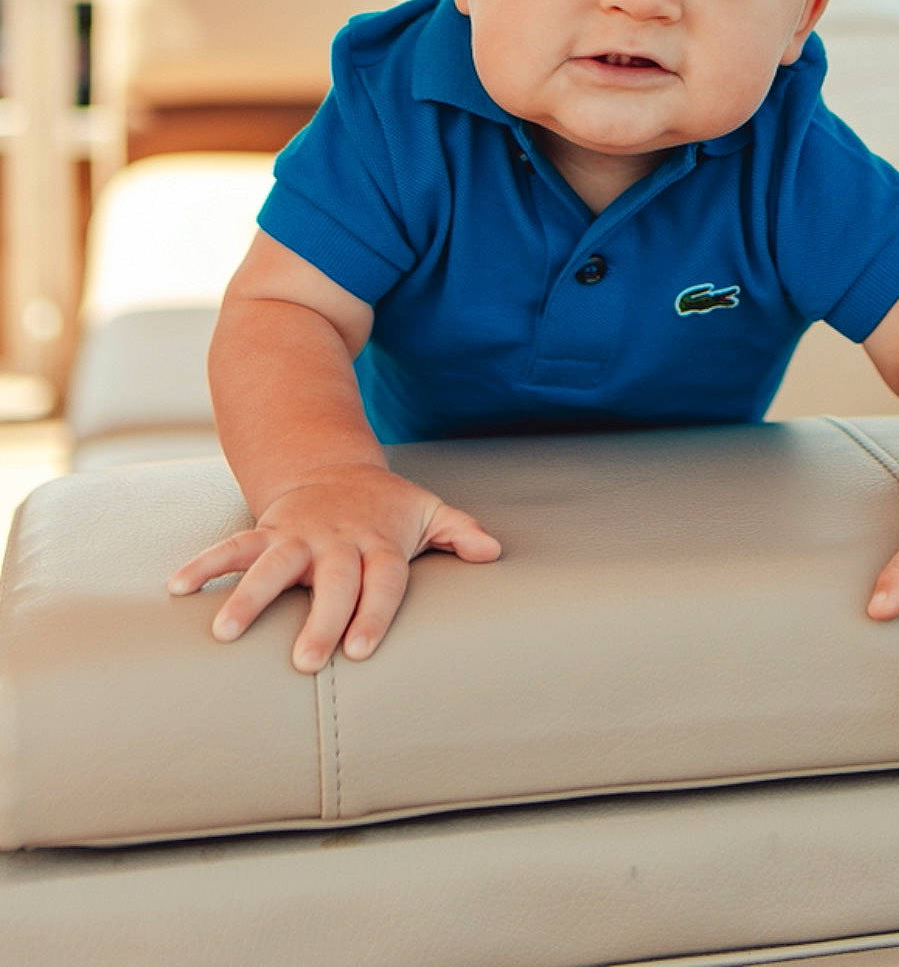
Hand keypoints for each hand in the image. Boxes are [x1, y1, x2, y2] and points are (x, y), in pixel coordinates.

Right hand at [167, 465, 501, 672]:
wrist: (333, 465)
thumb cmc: (386, 507)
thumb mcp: (427, 512)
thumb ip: (458, 533)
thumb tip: (493, 551)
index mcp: (379, 542)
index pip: (382, 580)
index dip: (373, 613)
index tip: (360, 650)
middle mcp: (337, 540)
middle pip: (332, 580)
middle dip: (320, 619)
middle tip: (305, 662)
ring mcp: (298, 534)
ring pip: (272, 563)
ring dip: (248, 595)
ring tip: (225, 631)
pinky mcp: (267, 531)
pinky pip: (232, 546)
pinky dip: (205, 565)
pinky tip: (177, 589)